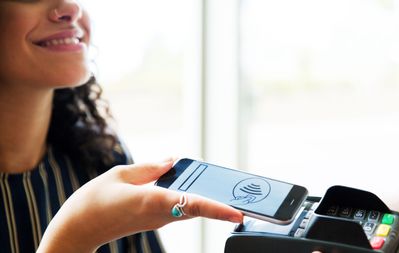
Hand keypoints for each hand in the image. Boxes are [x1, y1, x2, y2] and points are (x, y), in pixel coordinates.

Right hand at [37, 160, 242, 252]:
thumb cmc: (93, 202)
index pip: (191, 205)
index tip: (238, 213)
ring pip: (192, 210)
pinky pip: (181, 209)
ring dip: (212, 202)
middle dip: (222, 204)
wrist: (78, 230)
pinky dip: (196, 201)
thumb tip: (172, 162)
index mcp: (151, 201)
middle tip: (246, 198)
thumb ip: (149, 168)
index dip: (217, 209)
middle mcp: (160, 214)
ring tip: (230, 189)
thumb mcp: (120, 175)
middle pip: (198, 209)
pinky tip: (200, 187)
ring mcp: (158, 220)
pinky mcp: (155, 220)